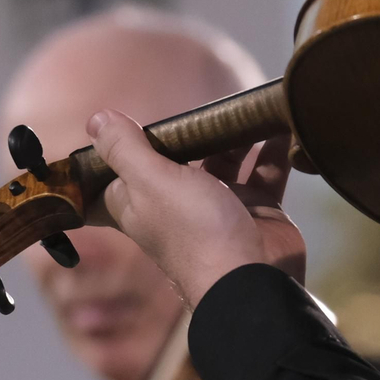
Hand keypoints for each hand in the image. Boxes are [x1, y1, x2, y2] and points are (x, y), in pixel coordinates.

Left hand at [87, 110, 304, 305]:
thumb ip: (124, 148)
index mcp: (142, 201)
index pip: (122, 170)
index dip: (124, 145)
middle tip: (205, 99)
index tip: (130, 115)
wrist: (253, 280)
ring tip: (248, 102)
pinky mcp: (257, 209)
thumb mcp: (150, 182)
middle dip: (191, 129)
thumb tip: (97, 119)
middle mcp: (178, 204)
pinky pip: (264, 169)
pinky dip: (273, 146)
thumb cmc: (196, 232)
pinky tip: (281, 118)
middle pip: (179, 156)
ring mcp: (220, 206)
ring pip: (225, 159)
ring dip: (235, 132)